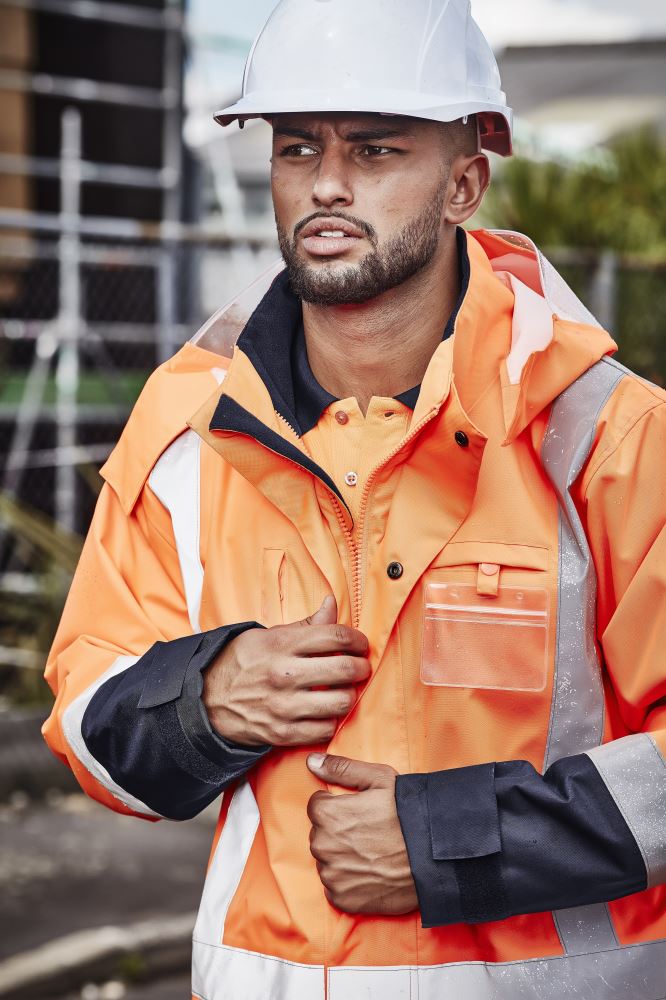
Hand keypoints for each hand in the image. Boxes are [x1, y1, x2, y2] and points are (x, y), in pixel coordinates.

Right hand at [203, 597, 370, 747]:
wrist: (206, 701)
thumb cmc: (241, 663)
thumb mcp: (267, 636)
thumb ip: (305, 624)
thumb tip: (331, 603)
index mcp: (281, 645)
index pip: (335, 636)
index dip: (357, 640)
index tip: (359, 644)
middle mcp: (284, 674)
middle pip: (345, 669)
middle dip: (361, 667)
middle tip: (360, 667)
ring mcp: (284, 706)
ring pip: (341, 702)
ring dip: (349, 695)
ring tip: (343, 690)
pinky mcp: (282, 733)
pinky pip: (326, 730)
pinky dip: (332, 721)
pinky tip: (326, 712)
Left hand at [306, 754, 417, 915]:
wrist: (434, 856)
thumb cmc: (408, 813)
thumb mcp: (379, 779)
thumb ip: (340, 768)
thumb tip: (312, 762)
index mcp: (326, 814)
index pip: (317, 807)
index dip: (339, 807)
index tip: (358, 812)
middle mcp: (322, 845)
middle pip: (320, 834)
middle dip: (338, 832)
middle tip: (368, 833)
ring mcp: (331, 874)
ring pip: (327, 861)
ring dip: (342, 857)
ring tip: (371, 854)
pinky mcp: (342, 899)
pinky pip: (334, 887)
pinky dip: (348, 882)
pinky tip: (370, 873)